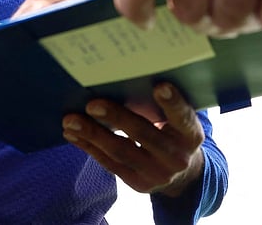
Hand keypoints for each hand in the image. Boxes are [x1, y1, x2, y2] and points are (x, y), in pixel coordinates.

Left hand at [62, 83, 203, 196]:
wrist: (182, 174)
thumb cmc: (174, 133)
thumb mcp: (179, 121)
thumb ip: (163, 106)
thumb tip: (123, 77)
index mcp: (191, 135)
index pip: (183, 118)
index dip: (172, 103)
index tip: (160, 86)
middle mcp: (177, 157)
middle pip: (144, 135)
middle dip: (117, 118)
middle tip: (92, 104)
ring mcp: (157, 174)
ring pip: (121, 152)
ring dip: (93, 134)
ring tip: (70, 120)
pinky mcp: (138, 184)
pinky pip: (109, 164)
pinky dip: (88, 147)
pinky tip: (72, 134)